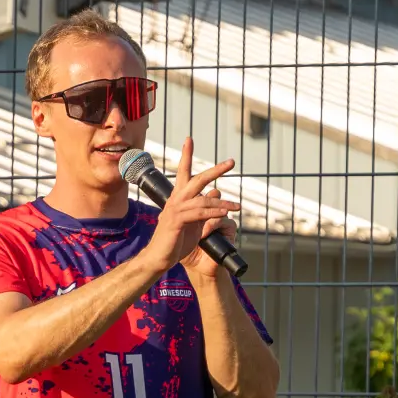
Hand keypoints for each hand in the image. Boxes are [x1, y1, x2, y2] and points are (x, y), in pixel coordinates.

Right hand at [145, 140, 237, 275]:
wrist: (158, 258)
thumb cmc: (174, 241)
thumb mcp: (193, 222)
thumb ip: (203, 207)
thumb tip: (216, 192)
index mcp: (178, 198)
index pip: (183, 172)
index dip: (186, 155)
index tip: (189, 139)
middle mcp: (175, 200)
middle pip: (197, 179)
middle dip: (216, 170)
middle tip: (231, 162)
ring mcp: (175, 210)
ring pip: (203, 199)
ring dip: (223, 203)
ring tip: (238, 207)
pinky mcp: (177, 221)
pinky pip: (199, 213)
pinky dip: (213, 213)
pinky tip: (225, 213)